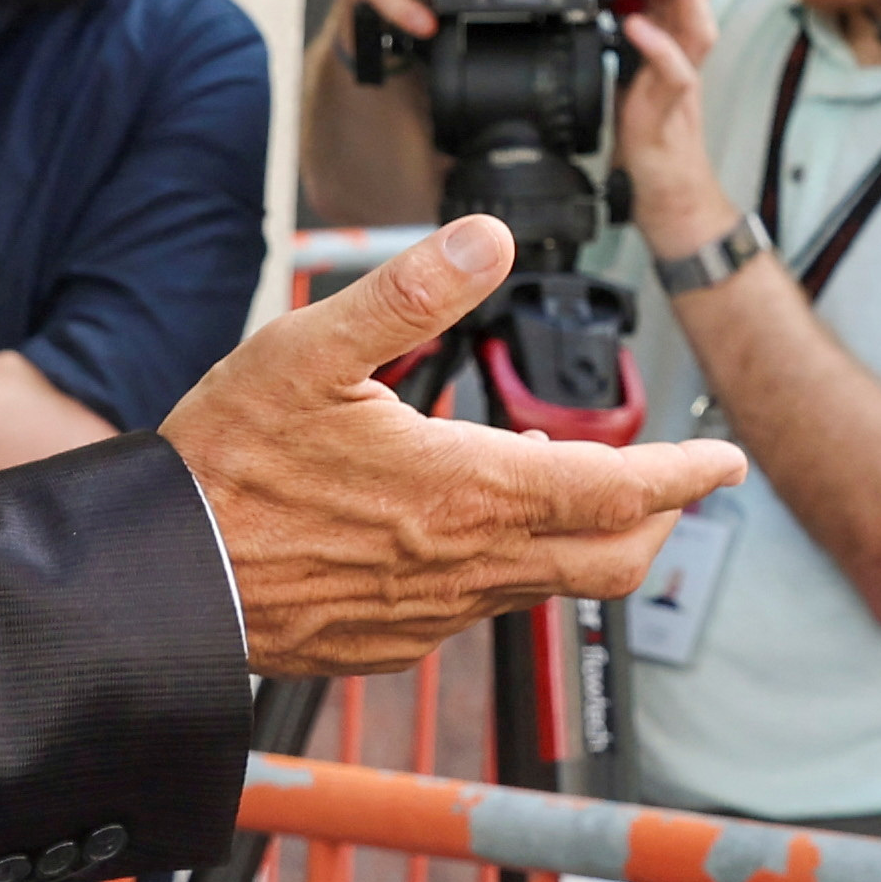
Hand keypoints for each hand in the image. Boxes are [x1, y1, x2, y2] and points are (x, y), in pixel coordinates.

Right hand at [160, 216, 747, 674]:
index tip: (727, 460)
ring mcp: (429, 617)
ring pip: (546, 587)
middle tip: (675, 484)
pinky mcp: (389, 644)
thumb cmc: (222, 466)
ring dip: (580, 543)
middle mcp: (466, 567)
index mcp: (468, 491)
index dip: (686, 474)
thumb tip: (490, 237)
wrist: (153, 584)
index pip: (620, 490)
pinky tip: (465, 537)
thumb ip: (408, 292)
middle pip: (612, 559)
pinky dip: (505, 572)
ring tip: (573, 496)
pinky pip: (476, 613)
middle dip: (657, 519)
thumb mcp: (308, 351)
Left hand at [613, 0, 730, 261]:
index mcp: (673, 46)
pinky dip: (657, 48)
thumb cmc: (650, 140)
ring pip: (697, 26)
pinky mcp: (672, 111)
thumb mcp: (632, 76)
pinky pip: (675, 74)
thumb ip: (632, 40)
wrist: (666, 198)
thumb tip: (617, 2)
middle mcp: (684, 59)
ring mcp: (682, 83)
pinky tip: (638, 28)